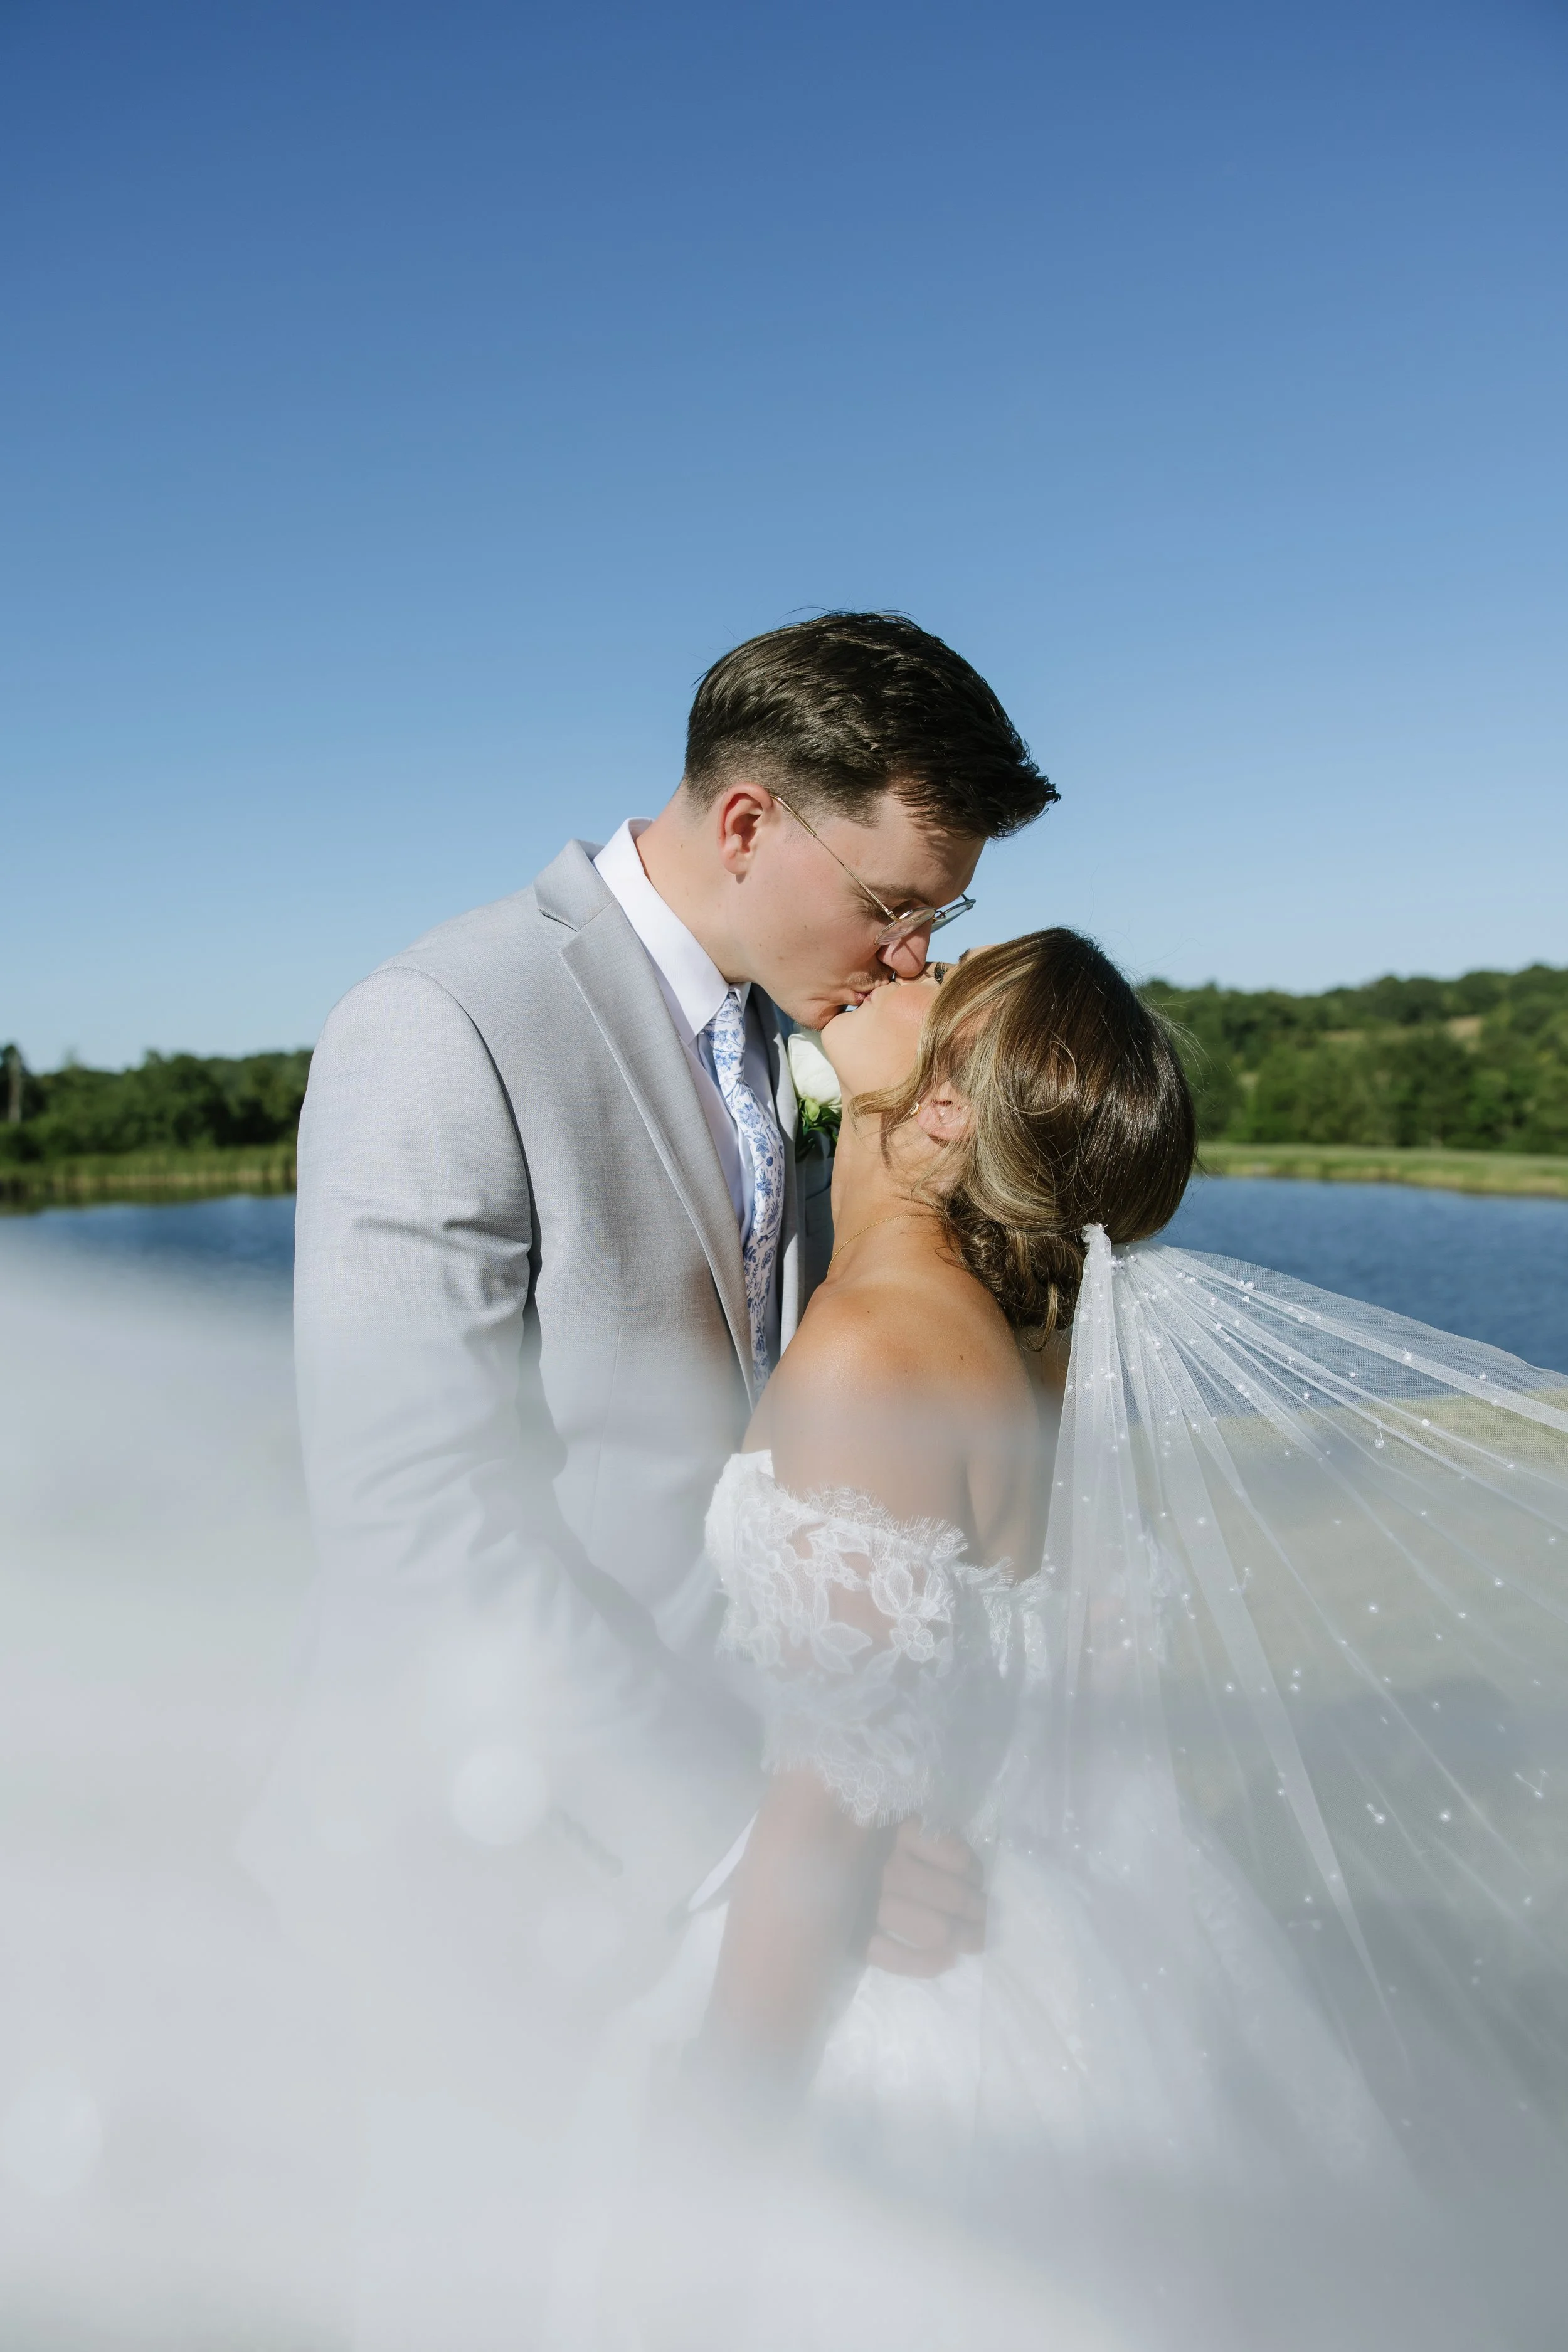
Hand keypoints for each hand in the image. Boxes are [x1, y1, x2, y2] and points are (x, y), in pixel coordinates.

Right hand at [865, 1820, 985, 1976]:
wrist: (804, 1862)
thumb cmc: (856, 1833)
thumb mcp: (890, 1815)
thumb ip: (921, 1830)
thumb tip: (963, 1863)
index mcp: (899, 1832)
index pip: (957, 1859)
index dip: (974, 1873)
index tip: (975, 1879)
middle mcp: (888, 1869)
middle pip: (953, 1898)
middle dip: (977, 1911)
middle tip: (984, 1916)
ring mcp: (872, 1906)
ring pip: (934, 1930)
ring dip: (963, 1937)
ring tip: (975, 1939)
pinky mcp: (855, 1938)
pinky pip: (899, 1959)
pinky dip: (928, 1964)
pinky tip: (947, 1961)